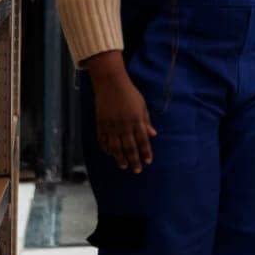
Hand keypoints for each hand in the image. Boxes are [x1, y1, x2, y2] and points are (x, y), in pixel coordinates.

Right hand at [85, 51, 155, 172]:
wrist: (110, 84)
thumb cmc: (129, 93)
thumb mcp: (142, 106)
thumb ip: (146, 121)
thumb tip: (153, 134)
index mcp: (136, 120)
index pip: (142, 140)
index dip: (146, 152)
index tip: (148, 161)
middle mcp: (124, 126)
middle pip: (130, 147)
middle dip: (134, 160)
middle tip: (137, 170)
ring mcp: (111, 126)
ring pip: (116, 147)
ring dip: (120, 158)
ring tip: (124, 166)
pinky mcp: (100, 125)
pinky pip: (103, 141)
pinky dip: (106, 149)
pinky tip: (110, 155)